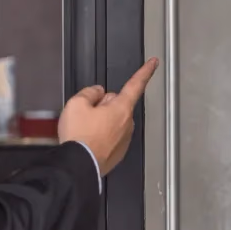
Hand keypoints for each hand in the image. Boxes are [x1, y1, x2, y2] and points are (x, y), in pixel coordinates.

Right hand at [59, 57, 158, 175]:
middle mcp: (127, 124)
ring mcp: (124, 140)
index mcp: (122, 108)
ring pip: (112, 122)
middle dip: (104, 106)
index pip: (136, 84)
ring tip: (84, 131)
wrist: (78, 166)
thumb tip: (96, 93)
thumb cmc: (79, 137)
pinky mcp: (118, 153)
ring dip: (101, 123)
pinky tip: (88, 141)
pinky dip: (100, 137)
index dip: (145, 71)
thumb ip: (90, 92)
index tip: (153, 63)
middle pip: (117, 105)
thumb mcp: (76, 104)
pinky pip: (110, 138)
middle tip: (86, 115)